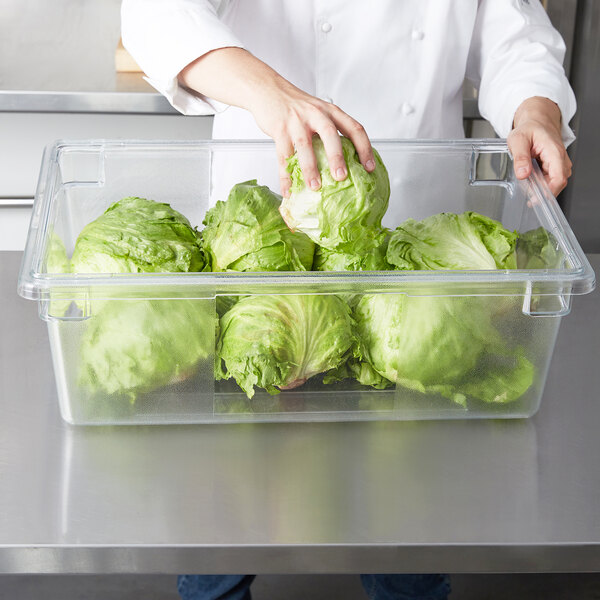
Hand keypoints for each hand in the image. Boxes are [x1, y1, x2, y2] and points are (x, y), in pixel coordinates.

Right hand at [179, 48, 374, 196]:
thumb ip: (330, 131)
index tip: (370, 167)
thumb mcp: (318, 112)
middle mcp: (316, 113)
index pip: (354, 128)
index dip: (364, 148)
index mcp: (330, 111)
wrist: (268, 89)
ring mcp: (296, 121)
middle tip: (341, 177)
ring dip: (310, 168)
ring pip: (305, 146)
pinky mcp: (279, 129)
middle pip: (330, 134)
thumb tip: (345, 164)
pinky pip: (283, 156)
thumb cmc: (296, 106)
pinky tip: (289, 190)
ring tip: (314, 187)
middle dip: (337, 157)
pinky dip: (286, 176)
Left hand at [508, 96, 571, 195]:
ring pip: (554, 183)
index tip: (536, 198)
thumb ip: (520, 157)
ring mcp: (559, 164)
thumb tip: (523, 174)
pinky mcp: (554, 167)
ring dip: (541, 189)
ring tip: (527, 187)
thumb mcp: (518, 140)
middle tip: (527, 195)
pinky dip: (540, 184)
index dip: (548, 191)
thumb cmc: (529, 128)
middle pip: (557, 183)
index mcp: (554, 152)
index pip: (558, 178)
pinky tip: (530, 183)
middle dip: (543, 192)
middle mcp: (560, 159)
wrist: (536, 121)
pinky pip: (549, 180)